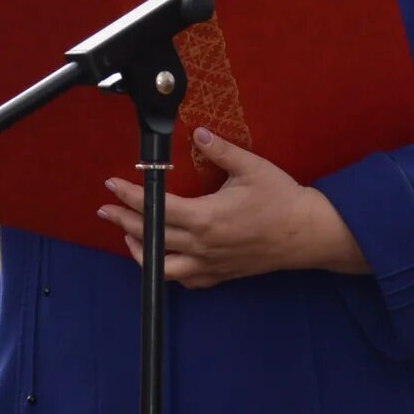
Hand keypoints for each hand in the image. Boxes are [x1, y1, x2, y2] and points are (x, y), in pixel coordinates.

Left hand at [97, 127, 369, 287]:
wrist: (309, 234)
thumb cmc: (282, 199)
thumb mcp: (252, 168)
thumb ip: (220, 150)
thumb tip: (197, 133)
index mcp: (206, 218)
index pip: (156, 207)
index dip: (129, 195)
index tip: (111, 185)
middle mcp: (202, 245)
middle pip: (151, 236)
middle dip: (123, 221)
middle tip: (105, 210)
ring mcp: (211, 264)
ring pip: (163, 266)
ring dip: (140, 251)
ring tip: (128, 236)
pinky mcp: (222, 274)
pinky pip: (187, 280)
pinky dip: (169, 271)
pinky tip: (163, 260)